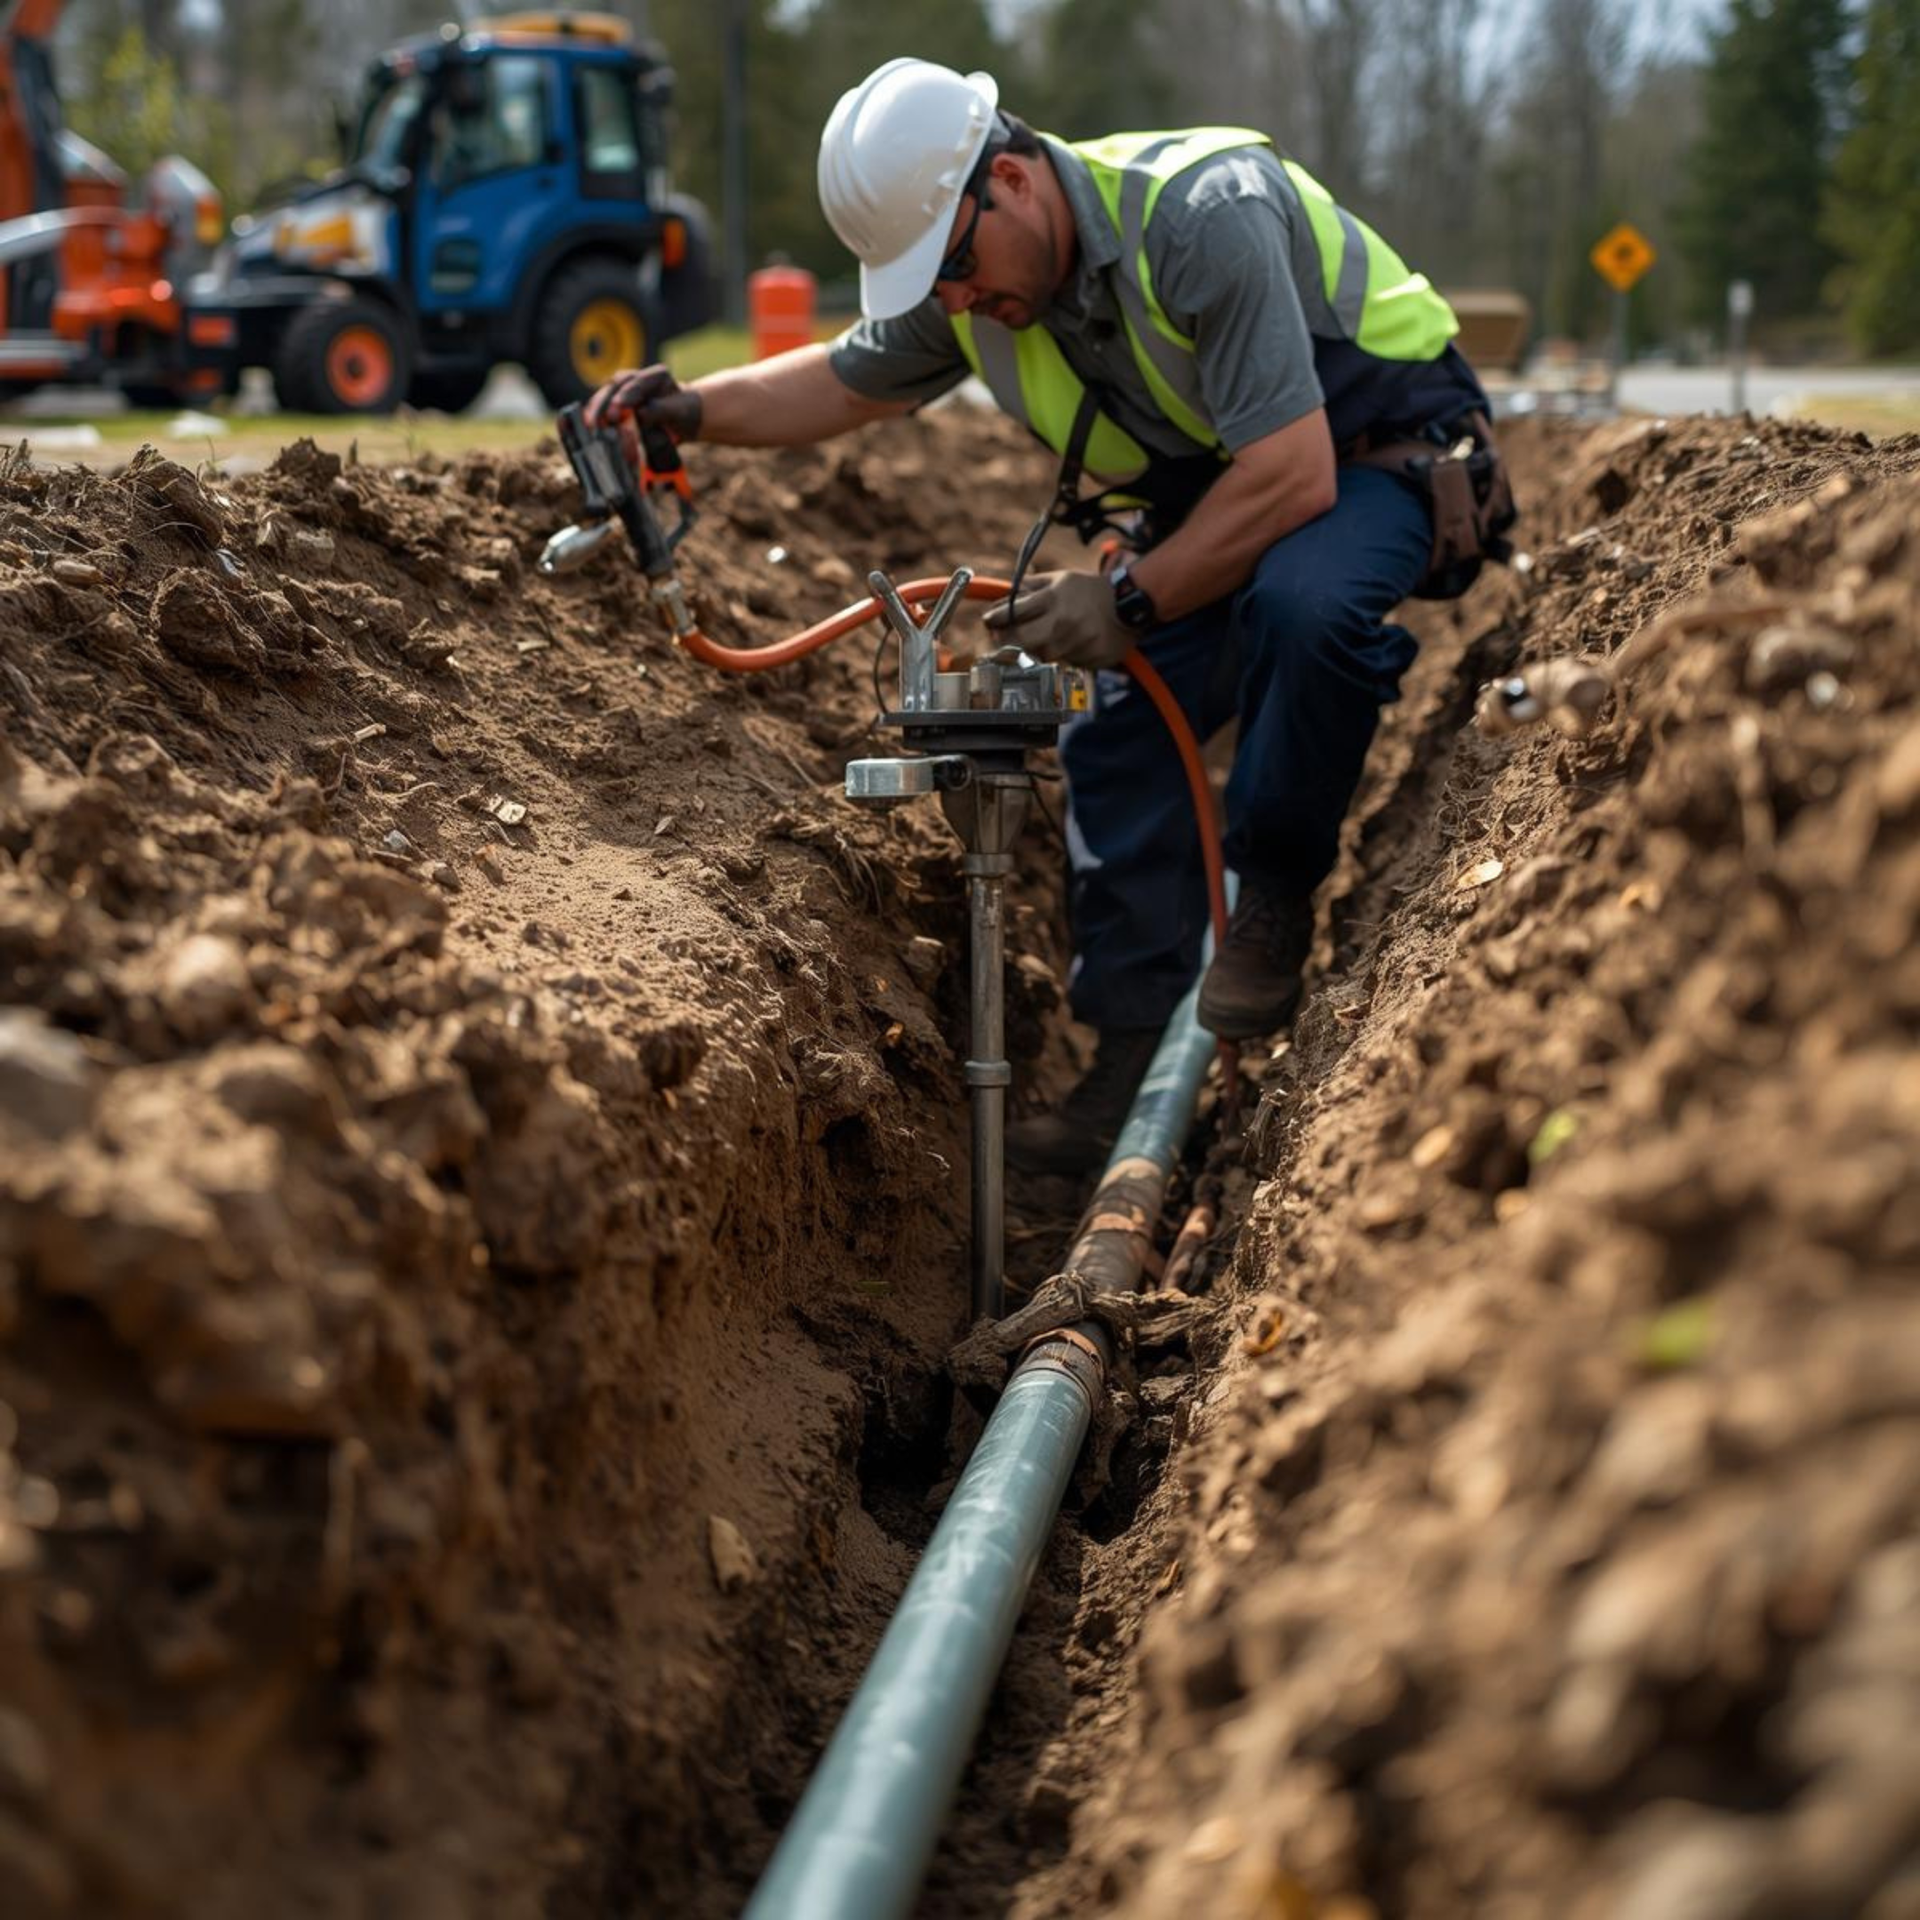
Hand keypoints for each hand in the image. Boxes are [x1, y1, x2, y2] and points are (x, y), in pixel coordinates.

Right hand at [582, 365, 702, 459]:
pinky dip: (597, 418)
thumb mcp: (680, 412)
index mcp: (657, 376)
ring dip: (597, 412)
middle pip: (615, 386)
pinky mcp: (616, 404)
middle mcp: (637, 379)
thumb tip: (640, 413)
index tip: (617, 407)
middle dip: (605, 403)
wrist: (683, 420)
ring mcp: (624, 390)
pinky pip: (603, 409)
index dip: (626, 395)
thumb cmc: (683, 413)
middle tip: (599, 420)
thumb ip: (661, 410)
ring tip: (592, 425)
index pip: (639, 383)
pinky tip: (590, 428)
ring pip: (605, 396)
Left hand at [981, 569, 1134, 669]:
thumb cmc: (1090, 590)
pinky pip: (1066, 663)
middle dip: (1007, 641)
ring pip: (1042, 656)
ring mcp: (1075, 643)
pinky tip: (1074, 643)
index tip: (990, 622)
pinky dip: (1064, 655)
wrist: (1129, 603)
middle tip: (1005, 639)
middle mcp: (1062, 622)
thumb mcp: (1060, 578)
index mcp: (1052, 598)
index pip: (1011, 612)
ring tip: (1049, 636)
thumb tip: (1001, 598)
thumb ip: (1030, 586)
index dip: (995, 619)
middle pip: (1020, 641)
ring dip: (1038, 649)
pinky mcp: (1088, 659)